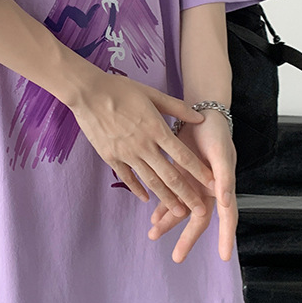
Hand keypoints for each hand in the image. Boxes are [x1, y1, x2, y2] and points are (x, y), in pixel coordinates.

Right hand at [68, 69, 214, 217]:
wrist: (88, 93)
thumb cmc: (120, 89)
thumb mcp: (152, 94)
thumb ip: (177, 108)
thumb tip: (200, 118)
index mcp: (156, 129)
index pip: (183, 156)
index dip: (199, 172)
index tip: (212, 184)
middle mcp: (144, 145)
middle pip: (170, 175)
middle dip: (187, 194)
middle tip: (200, 210)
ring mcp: (127, 153)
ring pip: (151, 181)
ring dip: (167, 198)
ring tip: (179, 212)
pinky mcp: (111, 157)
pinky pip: (127, 178)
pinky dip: (138, 189)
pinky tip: (146, 198)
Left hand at [147, 109, 237, 262]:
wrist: (201, 113)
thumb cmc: (215, 133)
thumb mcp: (221, 153)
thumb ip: (224, 177)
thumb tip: (225, 202)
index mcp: (223, 187)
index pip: (227, 218)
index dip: (226, 237)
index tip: (224, 257)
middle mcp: (209, 190)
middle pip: (199, 220)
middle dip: (187, 238)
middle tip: (176, 257)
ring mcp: (194, 183)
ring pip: (182, 209)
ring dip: (169, 222)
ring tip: (152, 234)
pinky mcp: (180, 174)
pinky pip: (171, 195)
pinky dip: (162, 205)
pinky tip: (152, 216)